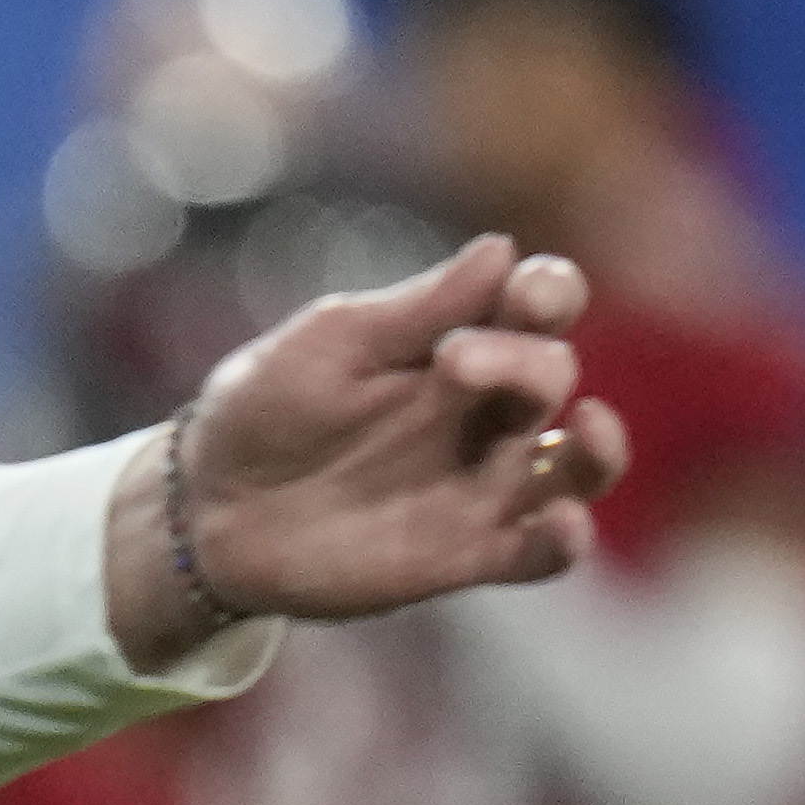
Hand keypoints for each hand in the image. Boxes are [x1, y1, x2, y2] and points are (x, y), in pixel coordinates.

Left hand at [106, 236, 626, 659]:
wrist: (204, 508)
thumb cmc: (263, 408)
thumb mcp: (329, 345)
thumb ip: (415, 310)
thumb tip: (501, 250)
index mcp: (457, 344)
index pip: (535, 309)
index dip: (549, 292)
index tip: (528, 290)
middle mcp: (481, 413)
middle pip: (550, 374)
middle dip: (525, 359)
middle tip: (454, 360)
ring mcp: (477, 485)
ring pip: (574, 465)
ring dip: (600, 448)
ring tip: (587, 427)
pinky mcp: (463, 554)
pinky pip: (541, 551)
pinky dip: (566, 537)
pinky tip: (561, 520)